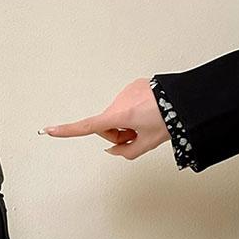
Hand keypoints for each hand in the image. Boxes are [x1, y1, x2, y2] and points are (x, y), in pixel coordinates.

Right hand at [40, 78, 170, 159]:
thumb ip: (126, 152)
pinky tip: (148, 113)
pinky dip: (133, 112)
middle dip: (116, 134)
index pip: (88, 126)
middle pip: (105, 125)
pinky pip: (126, 105)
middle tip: (135, 138)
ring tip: (145, 125)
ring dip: (126, 124)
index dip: (67, 130)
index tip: (49, 130)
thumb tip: (113, 149)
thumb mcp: (148, 144)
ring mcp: (127, 91)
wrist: (189, 100)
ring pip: (116, 116)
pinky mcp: (134, 86)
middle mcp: (120, 101)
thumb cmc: (172, 118)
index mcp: (121, 115)